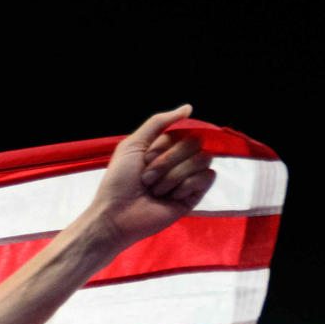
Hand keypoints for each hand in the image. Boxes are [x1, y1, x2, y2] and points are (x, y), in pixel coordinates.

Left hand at [84, 107, 215, 248]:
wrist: (116, 215)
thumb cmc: (118, 182)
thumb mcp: (132, 144)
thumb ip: (158, 122)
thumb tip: (189, 108)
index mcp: (165, 147)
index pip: (182, 132)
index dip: (163, 145)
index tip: (144, 159)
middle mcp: (178, 160)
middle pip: (195, 143)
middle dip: (167, 161)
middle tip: (147, 178)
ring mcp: (188, 178)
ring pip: (203, 159)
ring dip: (174, 175)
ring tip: (155, 190)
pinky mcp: (194, 196)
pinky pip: (207, 177)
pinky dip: (186, 185)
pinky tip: (170, 197)